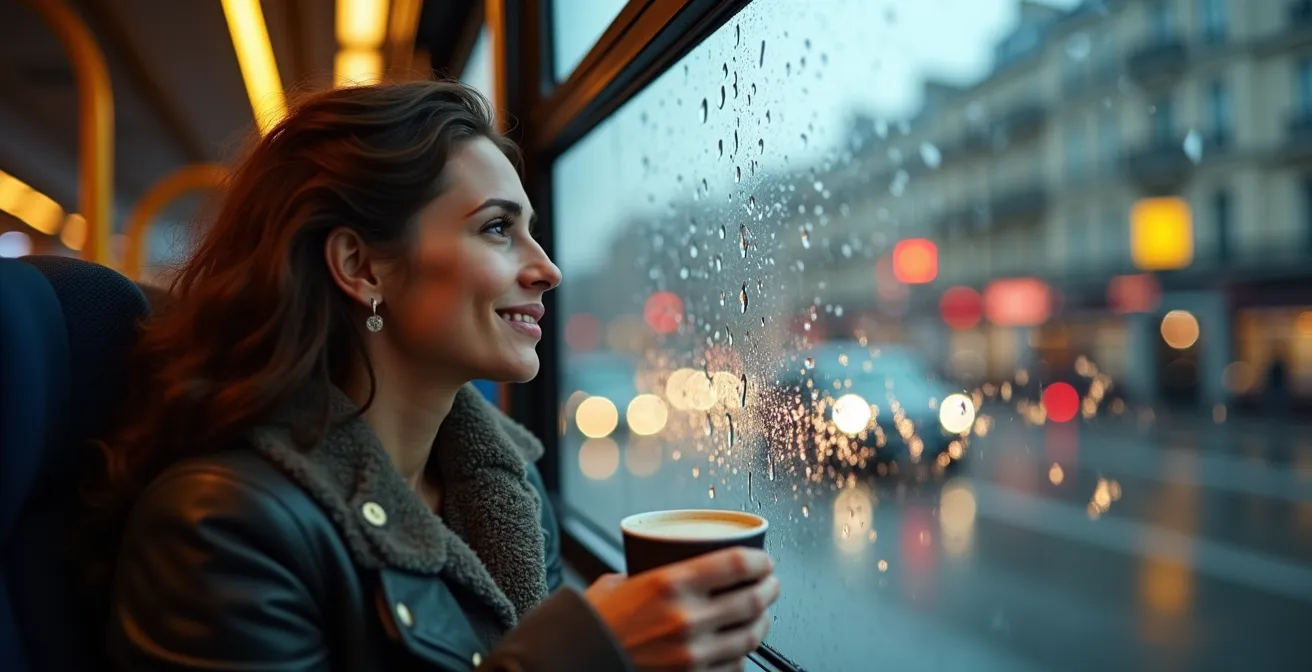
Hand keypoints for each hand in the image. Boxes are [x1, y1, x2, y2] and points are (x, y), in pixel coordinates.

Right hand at [584, 548, 780, 671]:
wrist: (575, 663)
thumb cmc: (592, 624)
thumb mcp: (619, 584)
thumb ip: (650, 576)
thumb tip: (669, 569)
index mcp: (668, 584)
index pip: (735, 565)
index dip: (759, 561)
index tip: (764, 560)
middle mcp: (685, 618)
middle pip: (751, 599)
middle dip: (769, 589)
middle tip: (770, 584)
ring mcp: (692, 654)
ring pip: (750, 636)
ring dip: (763, 622)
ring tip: (762, 614)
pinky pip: (733, 666)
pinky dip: (741, 655)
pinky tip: (739, 645)